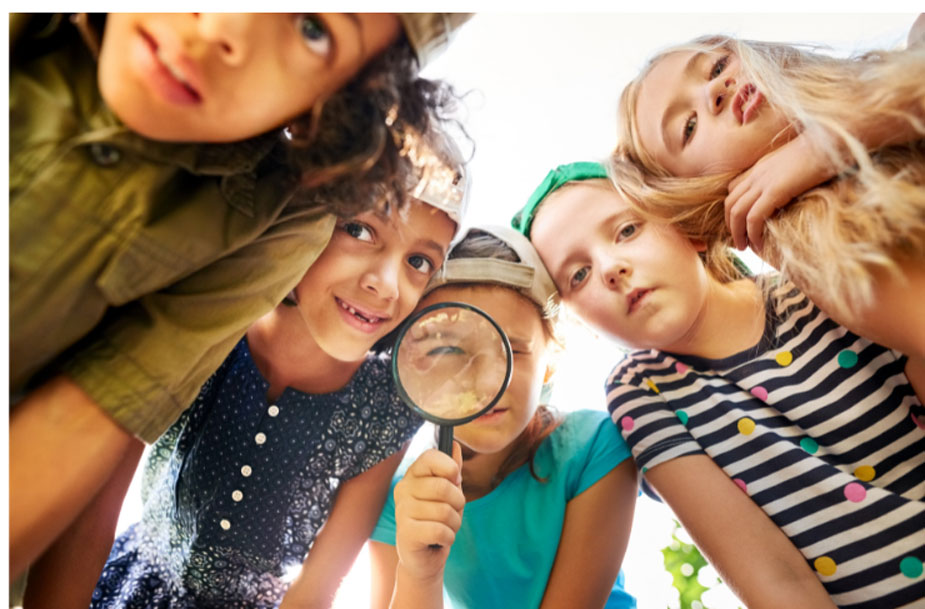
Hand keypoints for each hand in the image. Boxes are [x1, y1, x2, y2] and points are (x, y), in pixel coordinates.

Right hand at [393, 443, 464, 582]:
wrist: (423, 556)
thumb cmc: (436, 520)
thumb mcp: (449, 493)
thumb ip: (451, 470)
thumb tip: (455, 445)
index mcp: (413, 475)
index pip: (431, 457)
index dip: (450, 468)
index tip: (454, 480)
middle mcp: (403, 489)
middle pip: (444, 487)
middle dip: (458, 503)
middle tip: (452, 512)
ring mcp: (402, 510)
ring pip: (445, 511)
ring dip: (454, 524)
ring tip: (445, 527)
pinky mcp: (405, 533)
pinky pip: (440, 530)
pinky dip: (448, 538)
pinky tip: (440, 540)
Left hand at [725, 133, 835, 252]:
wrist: (833, 140)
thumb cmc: (826, 151)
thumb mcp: (800, 162)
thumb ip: (789, 175)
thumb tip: (795, 190)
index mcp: (761, 166)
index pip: (734, 188)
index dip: (733, 209)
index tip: (740, 224)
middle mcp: (757, 173)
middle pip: (730, 203)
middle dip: (730, 225)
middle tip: (739, 242)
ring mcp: (764, 181)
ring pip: (737, 211)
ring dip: (737, 233)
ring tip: (744, 247)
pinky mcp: (775, 190)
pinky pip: (754, 217)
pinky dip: (752, 233)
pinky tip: (759, 244)